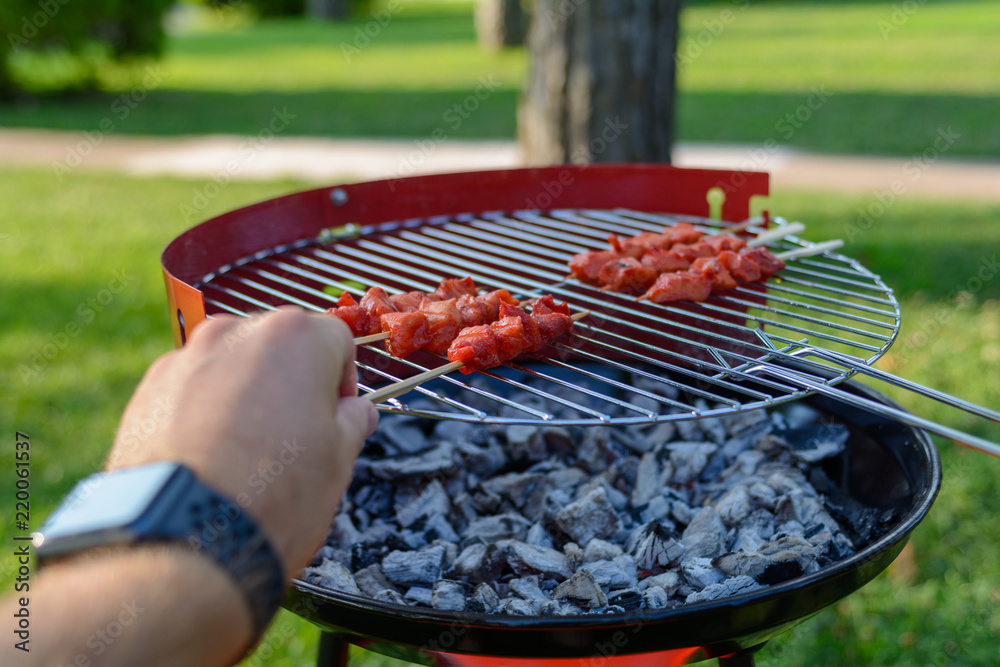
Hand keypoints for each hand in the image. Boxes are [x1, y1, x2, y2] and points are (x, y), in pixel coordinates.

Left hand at [107, 308, 377, 574]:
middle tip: (296, 437)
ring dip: (246, 394)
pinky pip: (190, 389)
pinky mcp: (150, 389)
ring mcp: (188, 358)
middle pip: (279, 346)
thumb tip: (355, 413)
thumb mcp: (338, 461)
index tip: (338, 415)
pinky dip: (203, 411)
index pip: (336, 340)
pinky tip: (210, 458)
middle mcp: (239, 334)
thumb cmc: (272, 497)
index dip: (343, 380)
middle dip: (292, 383)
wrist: (184, 539)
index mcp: (297, 339)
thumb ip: (351, 423)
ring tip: (247, 453)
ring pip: (232, 365)